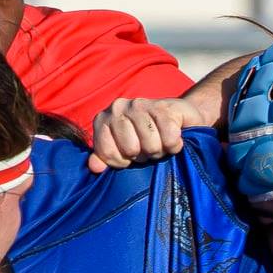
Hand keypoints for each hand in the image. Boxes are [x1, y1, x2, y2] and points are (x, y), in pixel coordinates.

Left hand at [88, 97, 202, 172]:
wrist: (178, 116)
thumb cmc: (146, 136)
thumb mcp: (121, 150)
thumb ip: (106, 157)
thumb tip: (94, 167)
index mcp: (103, 119)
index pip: (107, 153)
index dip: (122, 161)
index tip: (130, 154)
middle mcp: (117, 107)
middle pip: (130, 150)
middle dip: (143, 155)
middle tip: (148, 145)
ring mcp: (140, 104)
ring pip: (151, 146)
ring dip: (160, 150)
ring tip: (160, 140)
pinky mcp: (163, 107)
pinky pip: (169, 139)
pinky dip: (175, 145)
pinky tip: (173, 136)